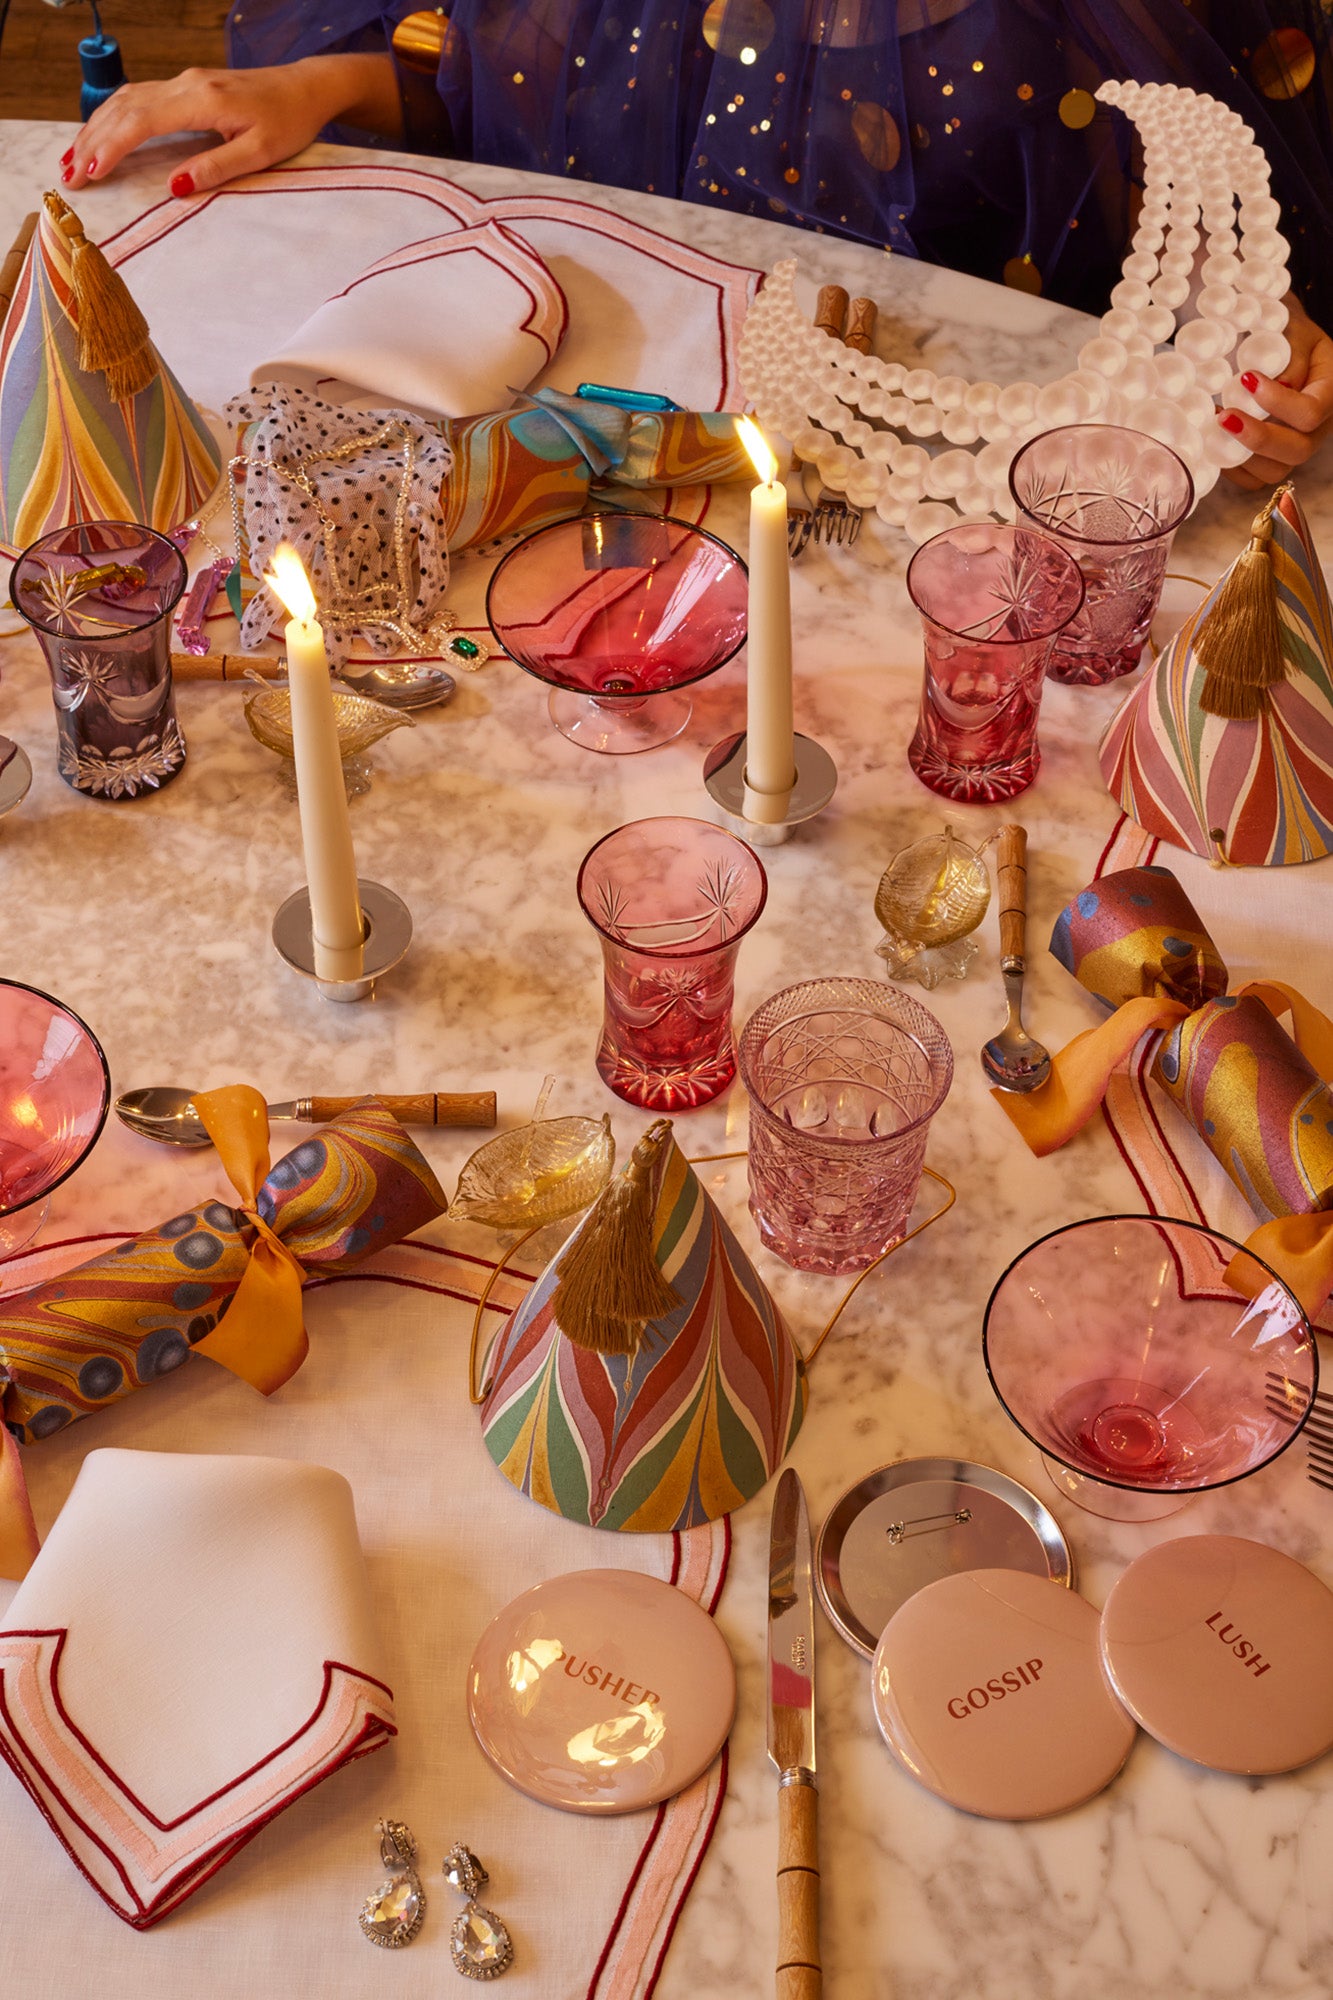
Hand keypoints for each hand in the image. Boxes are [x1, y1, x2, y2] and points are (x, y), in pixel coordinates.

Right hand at [59, 55, 400, 198]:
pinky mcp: (188, 86)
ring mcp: (185, 82)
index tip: (91, 172)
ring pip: (127, 100)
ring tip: (74, 158)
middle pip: (124, 109)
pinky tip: (101, 133)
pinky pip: (140, 98)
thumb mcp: (260, 153)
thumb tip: (175, 187)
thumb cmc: (289, 121)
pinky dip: (115, 117)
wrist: (306, 88)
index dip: (112, 147)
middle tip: (69, 175)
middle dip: (93, 141)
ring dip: (97, 128)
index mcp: (202, 100)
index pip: (142, 122)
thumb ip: (216, 169)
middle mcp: (186, 85)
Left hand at [1217, 295, 1332, 490]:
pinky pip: (1252, 479)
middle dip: (1258, 438)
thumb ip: (1288, 354)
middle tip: (1224, 416)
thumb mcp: (1289, 329)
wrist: (1273, 340)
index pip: (1312, 412)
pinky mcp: (1270, 459)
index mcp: (1330, 391)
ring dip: (1239, 455)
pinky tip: (1212, 440)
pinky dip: (1229, 467)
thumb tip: (1280, 386)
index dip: (1279, 403)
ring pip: (1274, 471)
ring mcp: (1295, 446)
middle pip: (1298, 450)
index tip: (1247, 378)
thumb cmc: (1283, 331)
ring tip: (1214, 423)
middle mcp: (1318, 426)